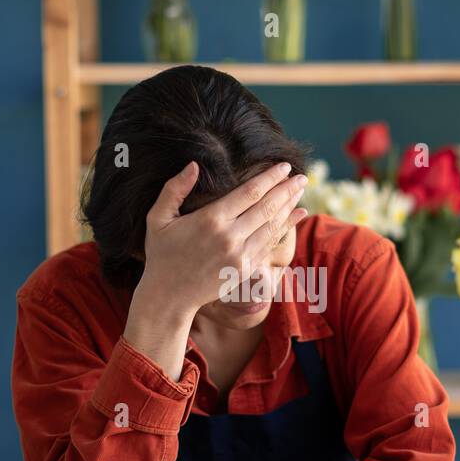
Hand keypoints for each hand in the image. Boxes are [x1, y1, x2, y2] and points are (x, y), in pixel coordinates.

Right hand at [141, 160, 307, 318]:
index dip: (270, 178)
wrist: (169, 296)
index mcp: (211, 220)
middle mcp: (230, 237)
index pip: (250, 192)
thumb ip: (174, 189)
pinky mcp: (245, 269)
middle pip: (267, 207)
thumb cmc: (161, 254)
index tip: (283, 166)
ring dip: (290, 206)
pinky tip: (297, 214)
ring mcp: (240, 256)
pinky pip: (270, 244)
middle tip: (302, 176)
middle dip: (287, 189)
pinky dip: (286, 227)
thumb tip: (194, 165)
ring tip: (300, 189)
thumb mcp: (157, 218)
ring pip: (272, 225)